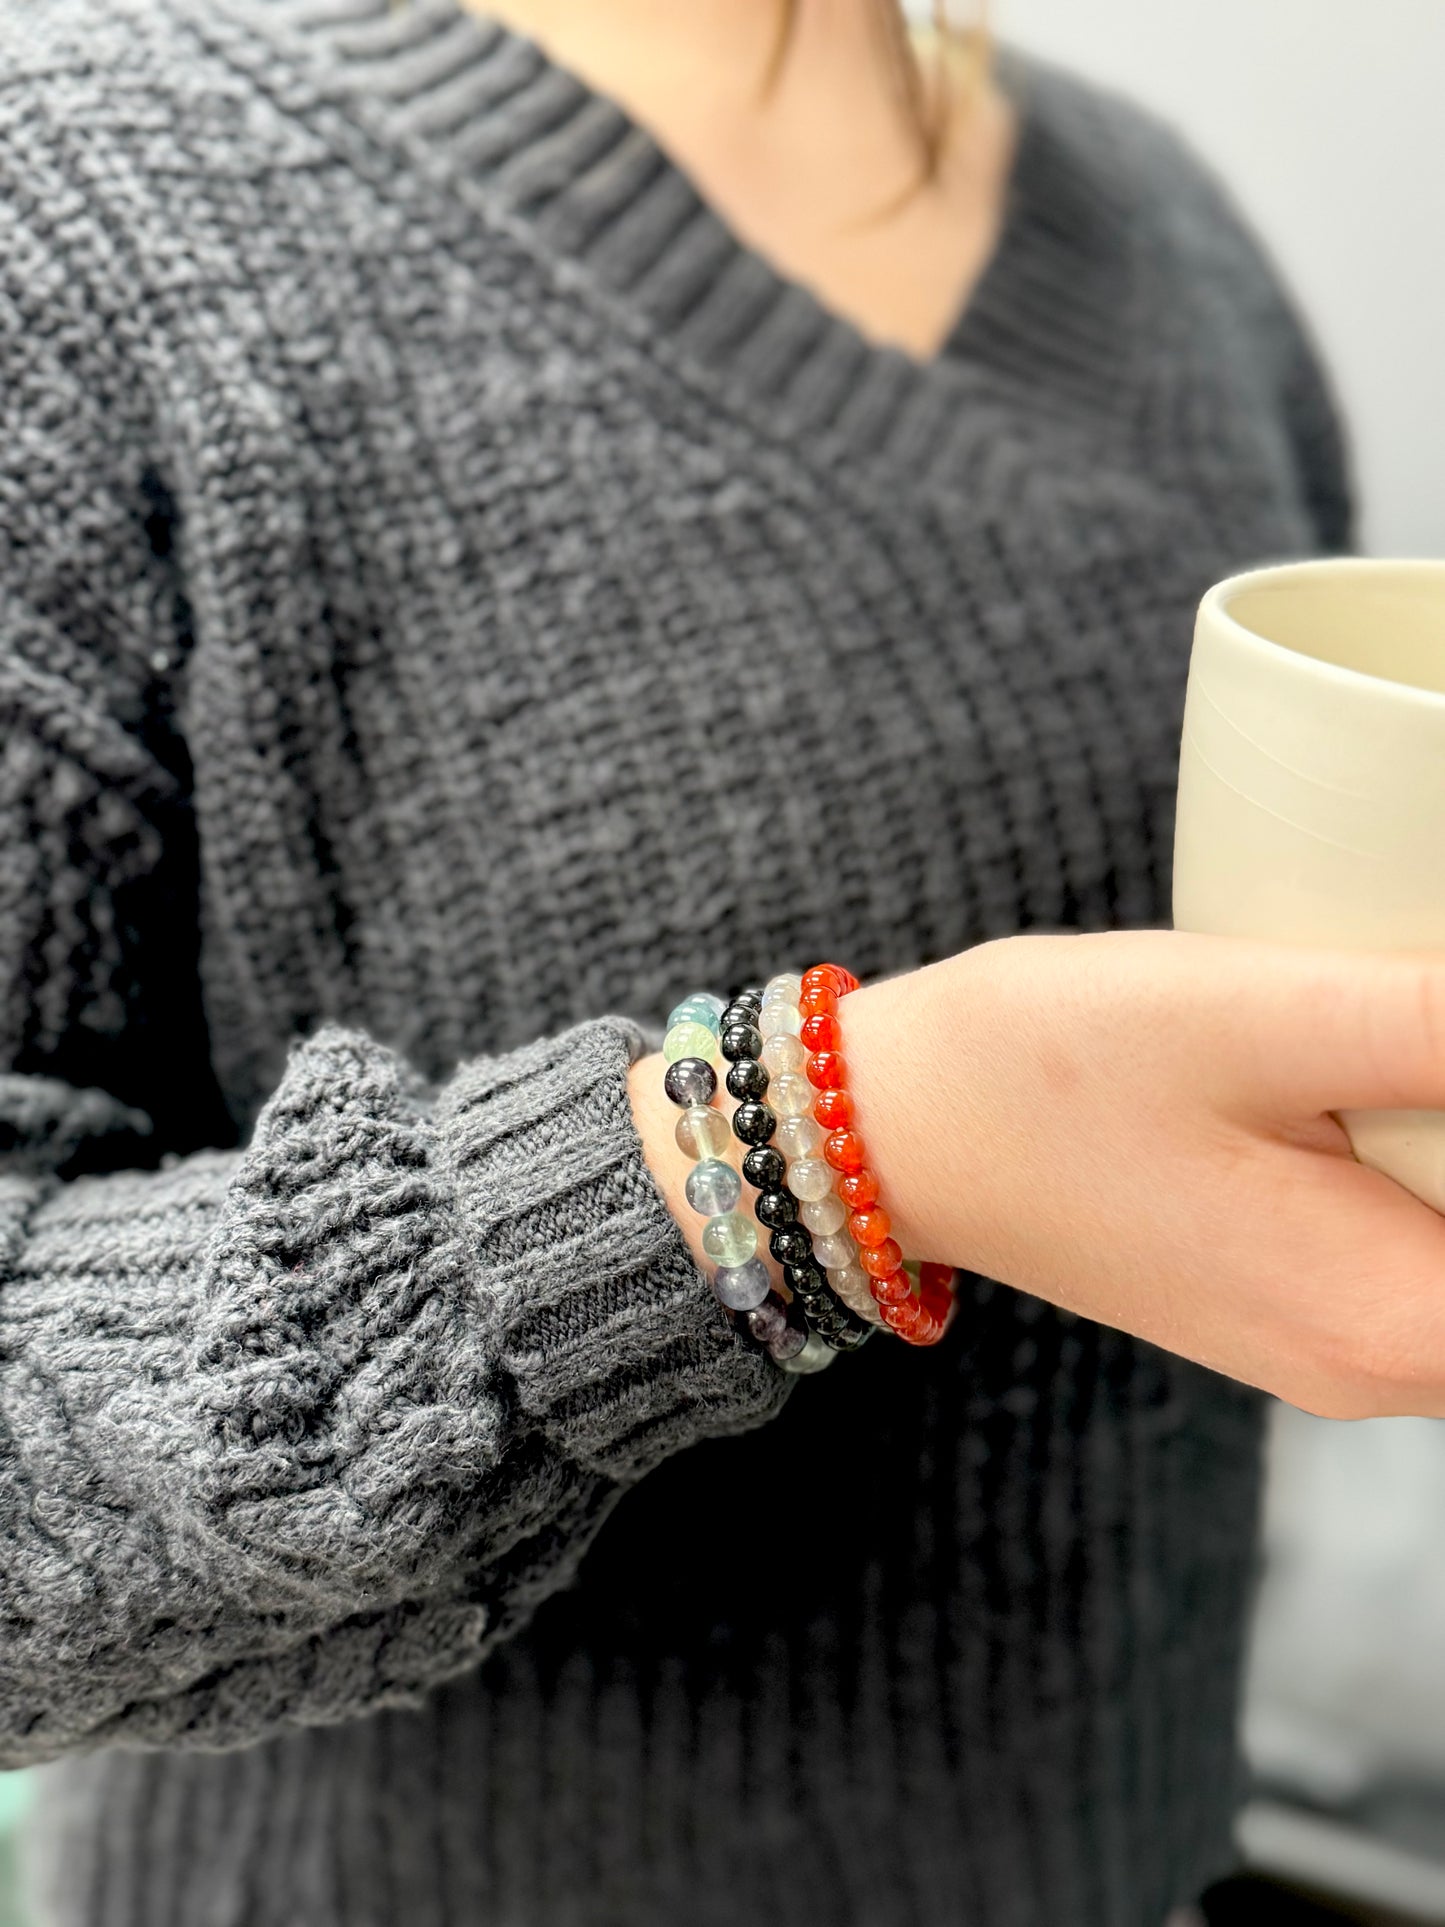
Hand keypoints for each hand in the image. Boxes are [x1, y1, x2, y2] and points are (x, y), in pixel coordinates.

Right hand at [836, 929, 1444, 1418]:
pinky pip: (1423, 1243)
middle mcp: (1378, 1367)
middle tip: (1416, 1018)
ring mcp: (1338, 1344)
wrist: (893, 1126)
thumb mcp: (1258, 1014)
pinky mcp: (1299, 1298)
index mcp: (1392, 1323)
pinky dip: (1433, 1156)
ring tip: (1405, 1032)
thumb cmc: (1044, 1068)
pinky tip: (1389, 1066)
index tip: (1438, 1048)